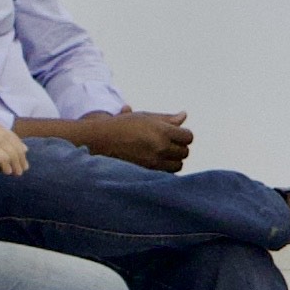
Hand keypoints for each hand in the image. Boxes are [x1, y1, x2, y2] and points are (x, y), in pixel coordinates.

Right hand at [62, 111, 197, 170]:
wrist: (102, 141)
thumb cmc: (123, 126)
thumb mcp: (145, 117)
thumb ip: (167, 118)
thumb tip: (184, 115)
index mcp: (162, 131)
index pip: (188, 137)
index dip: (184, 135)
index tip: (177, 134)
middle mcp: (160, 147)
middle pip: (184, 152)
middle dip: (179, 147)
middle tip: (168, 144)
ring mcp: (154, 162)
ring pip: (178, 165)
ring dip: (174, 160)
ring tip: (163, 154)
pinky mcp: (147, 172)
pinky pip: (167, 174)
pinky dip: (165, 169)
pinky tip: (157, 162)